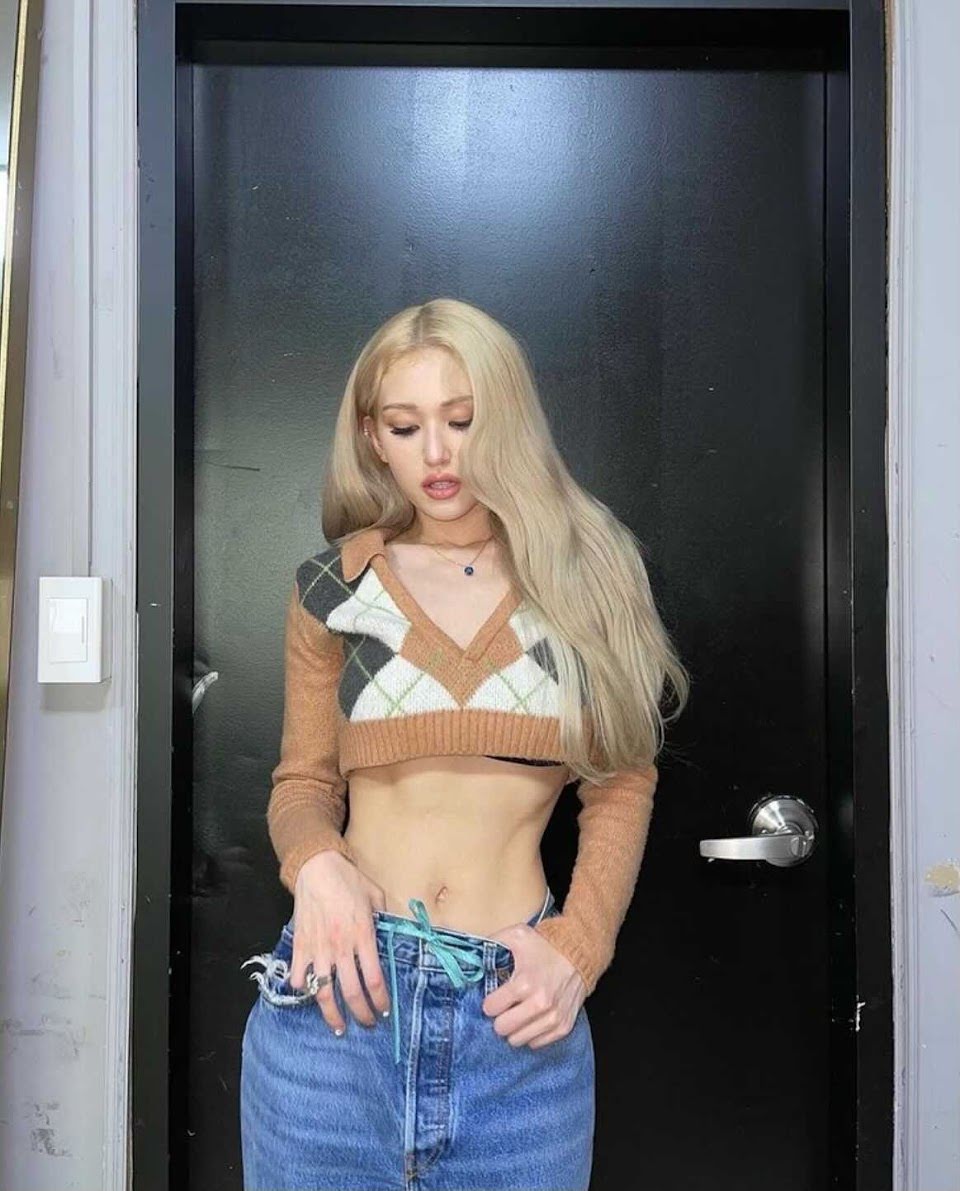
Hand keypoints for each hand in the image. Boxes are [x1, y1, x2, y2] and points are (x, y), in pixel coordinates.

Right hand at [290, 850, 390, 1034]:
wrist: (317, 867)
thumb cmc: (349, 880)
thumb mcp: (376, 896)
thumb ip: (385, 918)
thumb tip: (393, 935)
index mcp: (362, 935)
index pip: (374, 979)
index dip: (380, 1000)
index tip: (385, 1009)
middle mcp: (340, 947)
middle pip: (351, 992)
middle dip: (362, 1014)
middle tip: (368, 1024)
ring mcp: (318, 949)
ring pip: (323, 992)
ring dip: (332, 1014)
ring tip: (339, 1026)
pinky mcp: (300, 946)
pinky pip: (299, 976)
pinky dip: (303, 989)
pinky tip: (310, 994)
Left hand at [480, 920, 587, 1048]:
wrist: (580, 952)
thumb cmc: (546, 945)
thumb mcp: (517, 935)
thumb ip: (493, 941)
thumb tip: (472, 952)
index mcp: (524, 983)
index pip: (491, 1009)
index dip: (490, 1002)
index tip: (494, 997)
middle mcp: (540, 1004)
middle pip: (503, 1029)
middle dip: (500, 1018)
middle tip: (505, 1008)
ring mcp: (553, 1017)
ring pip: (518, 1040)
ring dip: (515, 1028)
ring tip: (519, 1013)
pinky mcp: (563, 1026)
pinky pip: (537, 1043)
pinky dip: (532, 1034)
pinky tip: (532, 1018)